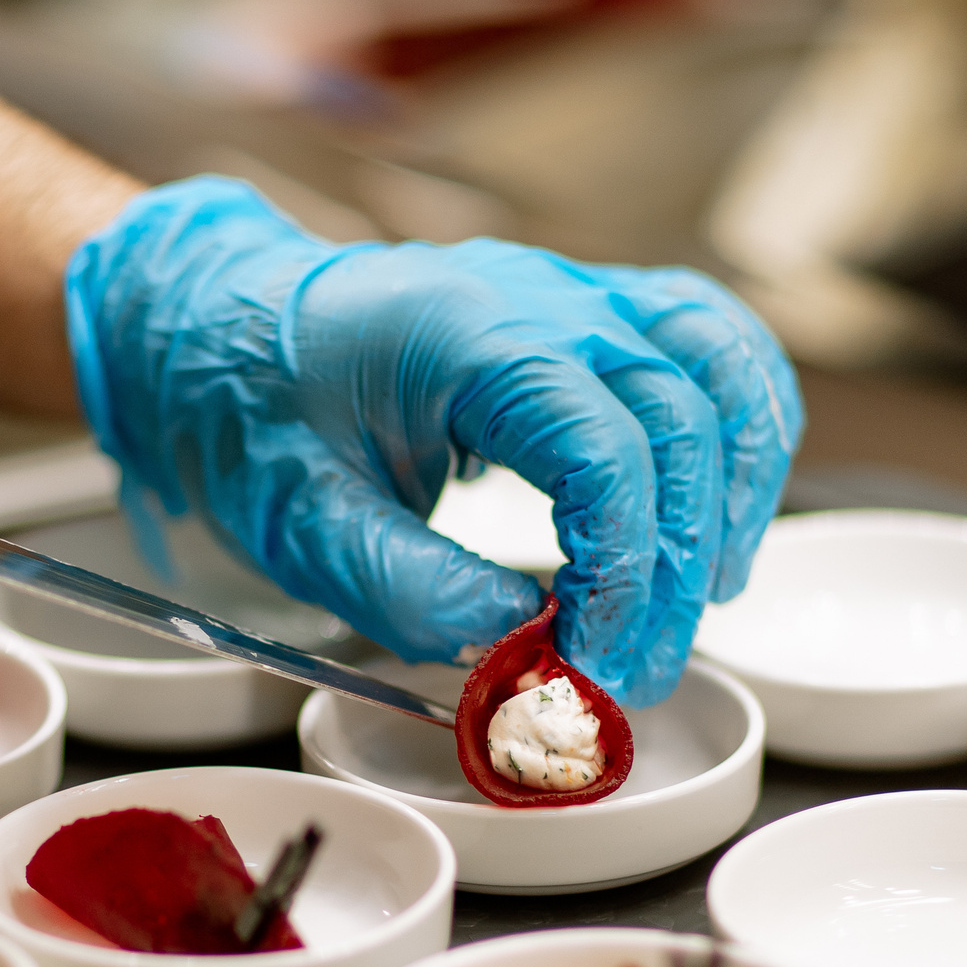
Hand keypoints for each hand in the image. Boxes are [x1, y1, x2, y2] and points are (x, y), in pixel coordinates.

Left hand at [66, 176, 801, 703]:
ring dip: (739, 489)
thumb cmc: (255, 413)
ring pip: (722, 366)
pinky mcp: (594, 313)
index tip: (593, 665)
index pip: (600, 451)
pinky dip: (744, 427)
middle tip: (636, 673)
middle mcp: (541, 296)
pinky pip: (711, 344)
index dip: (622, 573)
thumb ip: (410, 592)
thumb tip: (522, 650)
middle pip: (680, 419)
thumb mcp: (299, 523)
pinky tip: (727, 512)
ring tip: (708, 598)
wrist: (223, 328)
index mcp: (462, 334)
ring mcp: (577, 293)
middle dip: (678, 565)